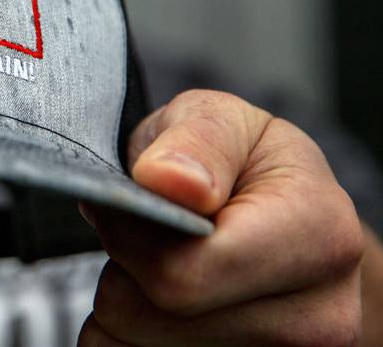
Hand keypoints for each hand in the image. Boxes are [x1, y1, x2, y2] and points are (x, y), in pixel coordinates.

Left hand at [78, 89, 363, 345]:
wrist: (273, 212)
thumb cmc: (237, 161)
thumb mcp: (217, 119)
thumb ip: (196, 141)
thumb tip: (169, 181)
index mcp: (321, 235)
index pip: (182, 274)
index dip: (128, 237)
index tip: (123, 205)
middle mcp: (320, 316)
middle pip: (151, 319)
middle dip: (124, 269)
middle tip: (146, 233)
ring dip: (127, 304)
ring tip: (161, 261)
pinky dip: (131, 334)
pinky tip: (160, 301)